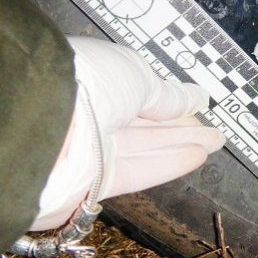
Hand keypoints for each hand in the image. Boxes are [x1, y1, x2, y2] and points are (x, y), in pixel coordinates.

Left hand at [32, 37, 224, 229]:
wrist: (43, 122)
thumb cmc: (89, 82)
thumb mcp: (139, 76)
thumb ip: (169, 95)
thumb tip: (197, 98)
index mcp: (94, 77)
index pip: (138, 90)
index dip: (169, 99)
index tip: (197, 105)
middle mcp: (90, 111)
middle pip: (143, 121)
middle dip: (181, 125)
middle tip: (213, 129)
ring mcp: (90, 147)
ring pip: (144, 146)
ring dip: (181, 144)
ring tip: (214, 142)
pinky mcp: (91, 181)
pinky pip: (136, 171)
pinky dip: (167, 164)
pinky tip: (196, 157)